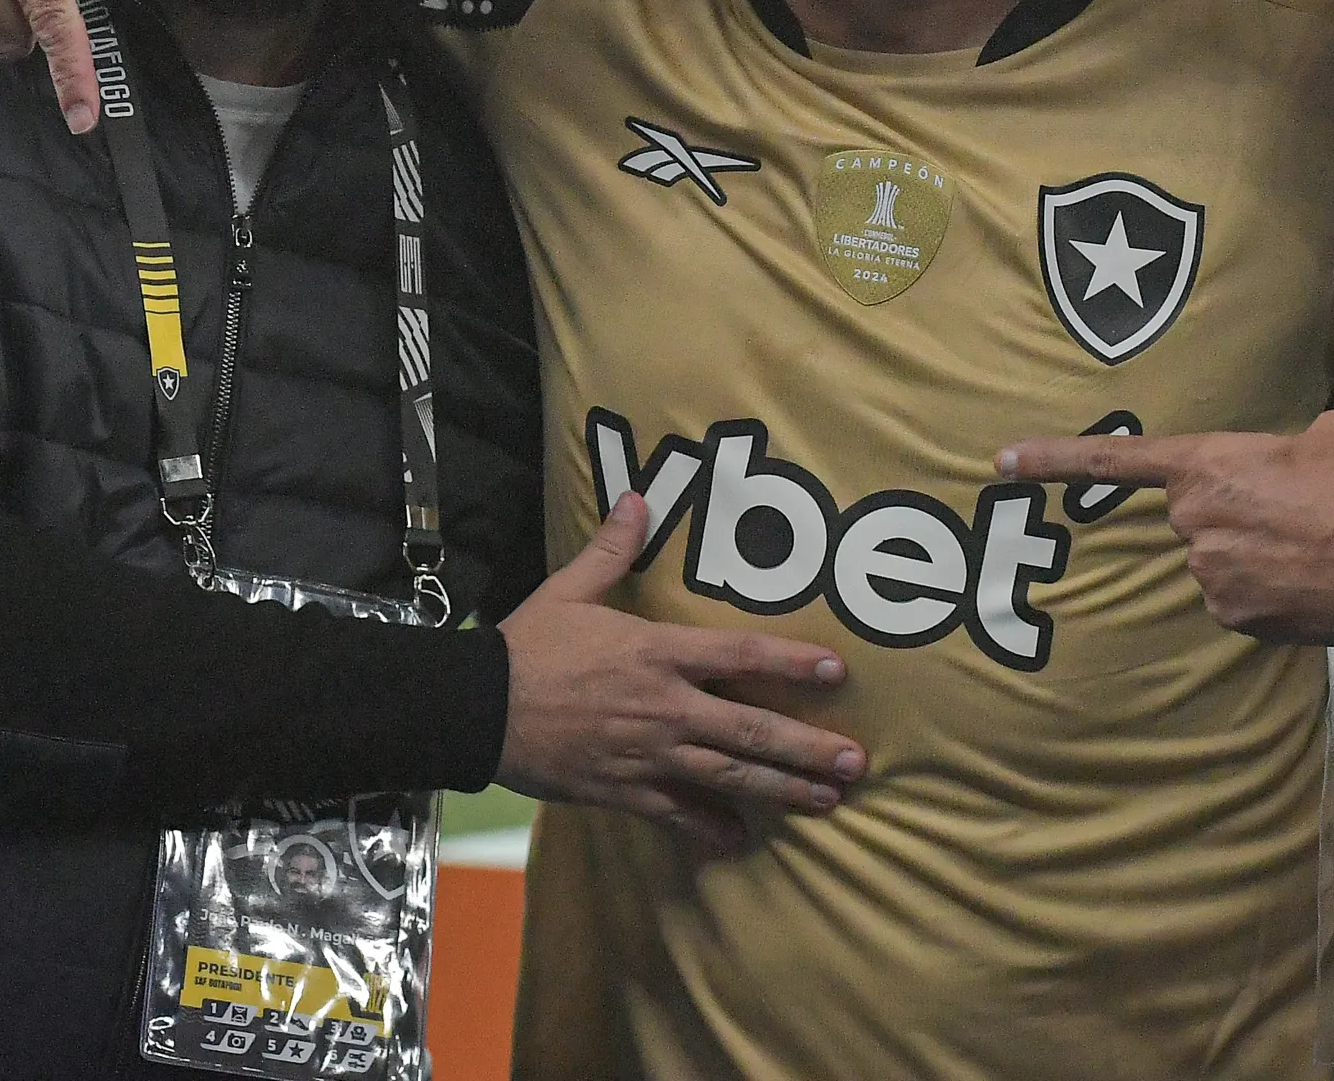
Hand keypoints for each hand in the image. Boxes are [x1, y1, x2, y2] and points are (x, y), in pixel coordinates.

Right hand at [497, 494, 865, 855]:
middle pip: (751, 729)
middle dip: (808, 748)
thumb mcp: (569, 589)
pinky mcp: (622, 790)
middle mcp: (664, 707)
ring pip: (728, 777)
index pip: (742, 656)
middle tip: (857, 764)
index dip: (794, 664)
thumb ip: (612, 548)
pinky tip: (740, 838)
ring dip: (781, 790)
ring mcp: (647, 754)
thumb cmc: (526, 645)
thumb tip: (638, 495)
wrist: (476, 708)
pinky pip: (676, 814)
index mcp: (657, 652)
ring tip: (827, 801)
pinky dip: (710, 828)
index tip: (840, 673)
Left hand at [999, 411, 1333, 645]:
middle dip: (1232, 512)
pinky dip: (1271, 590)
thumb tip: (1278, 467)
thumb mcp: (1325, 433)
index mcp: (1210, 465)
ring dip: (1255, 553)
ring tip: (1318, 543)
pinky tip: (1317, 578)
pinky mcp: (1241, 619)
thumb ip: (1274, 450)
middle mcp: (1198, 522)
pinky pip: (1240, 598)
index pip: (1116, 460)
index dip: (1055, 460)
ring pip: (1217, 560)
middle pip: (1191, 517)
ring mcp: (1215, 576)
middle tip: (1296, 509)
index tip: (1002, 463)